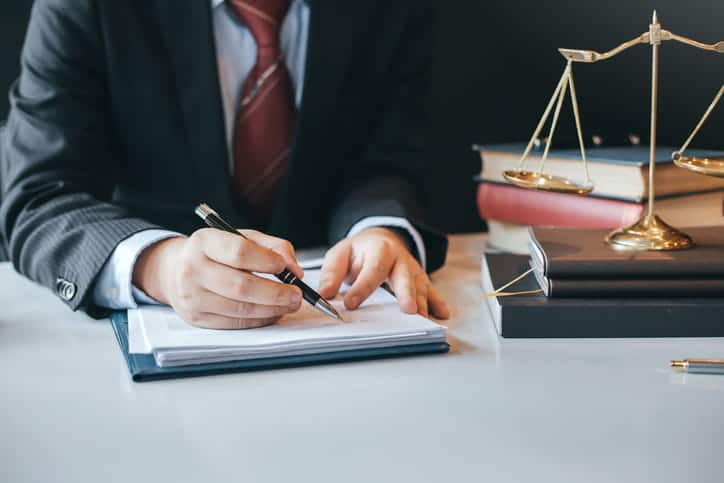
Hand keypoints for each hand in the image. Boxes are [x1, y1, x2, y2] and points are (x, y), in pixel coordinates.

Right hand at [133, 229, 304, 328]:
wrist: (176, 271)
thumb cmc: (217, 253)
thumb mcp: (243, 237)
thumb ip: (273, 247)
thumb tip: (294, 270)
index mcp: (204, 242)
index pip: (239, 252)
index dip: (267, 261)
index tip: (285, 267)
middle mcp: (193, 269)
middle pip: (241, 286)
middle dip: (275, 293)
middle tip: (297, 295)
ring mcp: (192, 296)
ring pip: (240, 309)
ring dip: (271, 309)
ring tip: (289, 304)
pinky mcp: (197, 318)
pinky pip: (235, 323)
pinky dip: (259, 319)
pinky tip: (272, 312)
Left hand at [318, 227, 449, 318]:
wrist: (381, 240)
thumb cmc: (360, 251)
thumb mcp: (341, 254)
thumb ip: (332, 273)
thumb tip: (325, 293)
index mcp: (379, 250)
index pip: (372, 270)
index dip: (362, 288)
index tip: (350, 304)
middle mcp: (400, 260)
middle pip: (404, 277)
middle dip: (406, 293)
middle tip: (407, 310)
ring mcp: (413, 271)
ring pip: (419, 287)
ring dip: (422, 304)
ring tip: (422, 320)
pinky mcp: (420, 281)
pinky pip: (431, 292)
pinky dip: (437, 304)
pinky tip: (441, 315)